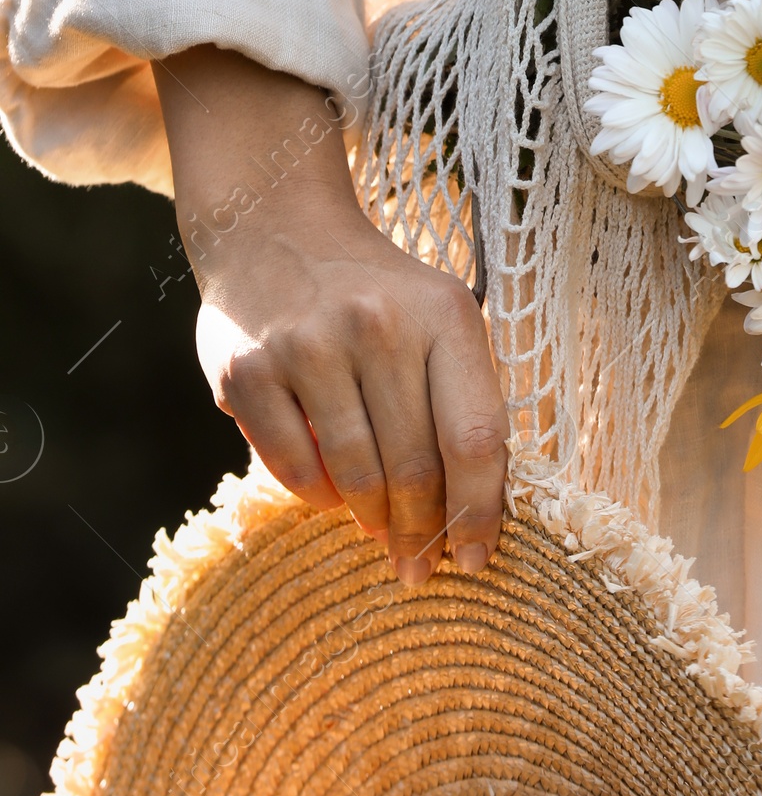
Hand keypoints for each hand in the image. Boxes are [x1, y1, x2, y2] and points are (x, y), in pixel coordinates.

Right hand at [157, 48, 508, 583]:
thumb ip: (460, 402)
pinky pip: (294, 470)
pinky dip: (319, 498)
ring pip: (357, 477)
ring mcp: (309, 345)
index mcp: (444, 313)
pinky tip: (332, 496)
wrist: (277, 230)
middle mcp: (379, 325)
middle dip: (422, 531)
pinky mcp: (248, 370)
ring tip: (379, 532)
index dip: (479, 512)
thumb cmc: (377, 295)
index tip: (475, 559)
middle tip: (418, 564)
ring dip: (372, 521)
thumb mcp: (437, 320)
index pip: (476, 437)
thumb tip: (474, 519)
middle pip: (416, 467)